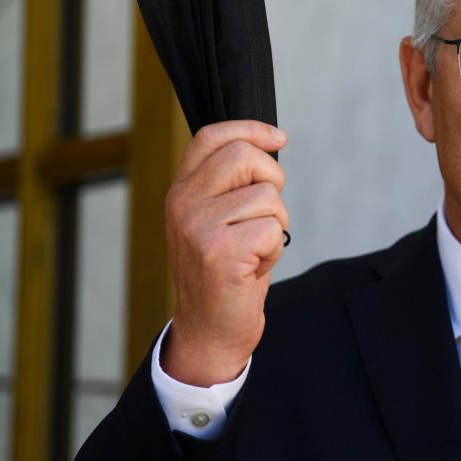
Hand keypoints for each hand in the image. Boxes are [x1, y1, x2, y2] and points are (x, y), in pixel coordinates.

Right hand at [161, 120, 288, 386]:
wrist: (210, 330)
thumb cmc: (226, 272)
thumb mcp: (219, 220)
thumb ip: (231, 184)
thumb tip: (270, 143)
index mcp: (181, 191)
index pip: (211, 137)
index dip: (250, 129)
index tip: (279, 138)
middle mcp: (182, 204)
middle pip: (244, 156)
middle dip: (272, 180)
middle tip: (267, 214)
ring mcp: (197, 227)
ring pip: (266, 195)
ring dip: (275, 225)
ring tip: (254, 250)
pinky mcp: (219, 252)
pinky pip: (272, 229)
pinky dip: (274, 250)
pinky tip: (254, 268)